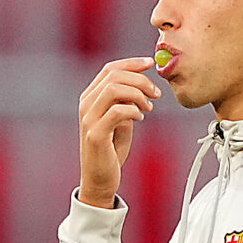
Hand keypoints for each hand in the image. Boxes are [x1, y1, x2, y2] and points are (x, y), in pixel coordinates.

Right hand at [77, 57, 158, 208]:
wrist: (100, 179)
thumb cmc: (111, 150)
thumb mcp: (121, 120)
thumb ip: (127, 101)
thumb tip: (142, 85)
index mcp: (90, 97)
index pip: (110, 69)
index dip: (132, 63)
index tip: (151, 64)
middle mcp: (86, 104)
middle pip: (114, 75)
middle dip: (140, 80)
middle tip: (156, 93)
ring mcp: (88, 119)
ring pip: (115, 89)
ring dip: (138, 94)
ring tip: (149, 107)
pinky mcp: (95, 134)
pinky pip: (118, 111)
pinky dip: (134, 110)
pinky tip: (140, 118)